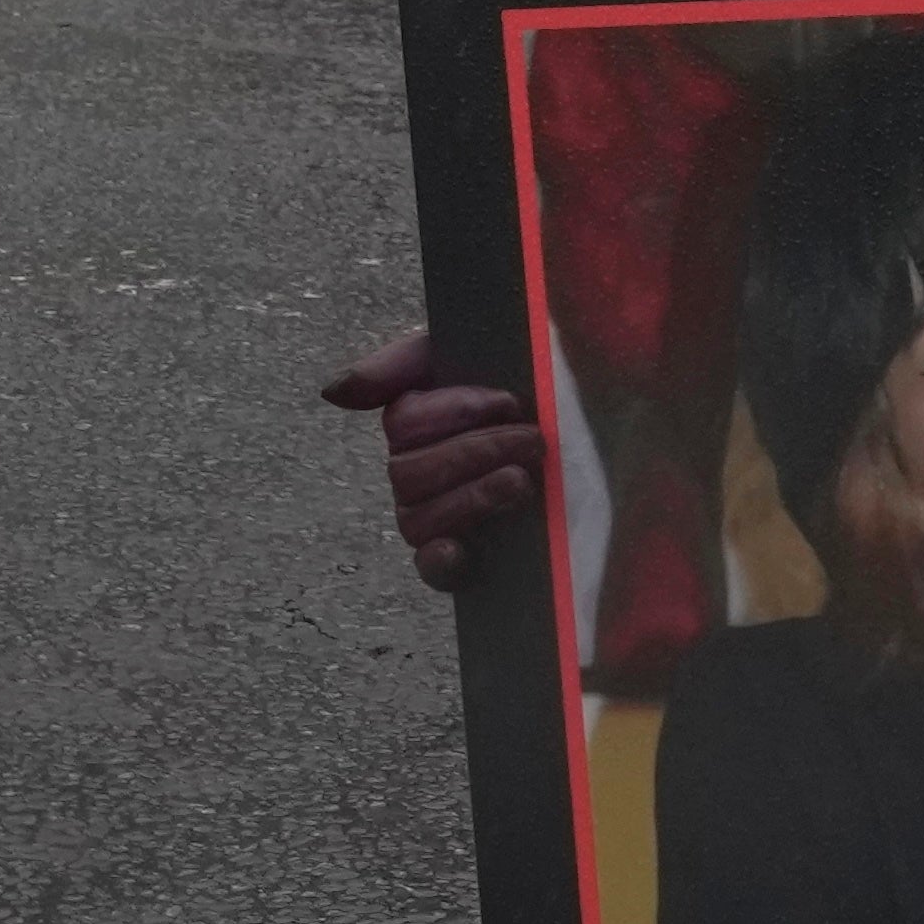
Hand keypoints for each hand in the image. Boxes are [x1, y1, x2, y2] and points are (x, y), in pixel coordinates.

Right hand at [322, 329, 545, 592]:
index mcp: (416, 428)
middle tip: (531, 440)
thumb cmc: (523, 379)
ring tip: (523, 480)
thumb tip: (332, 393)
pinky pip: (432, 570)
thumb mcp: (461, 353)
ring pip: (420, 518)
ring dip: (472, 496)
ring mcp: (440, 519)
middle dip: (474, 452)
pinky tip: (460, 549)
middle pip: (410, 474)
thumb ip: (396, 365)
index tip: (508, 400)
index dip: (455, 412)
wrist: (591, 409)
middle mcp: (419, 476)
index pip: (404, 425)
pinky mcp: (468, 559)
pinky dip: (440, 561)